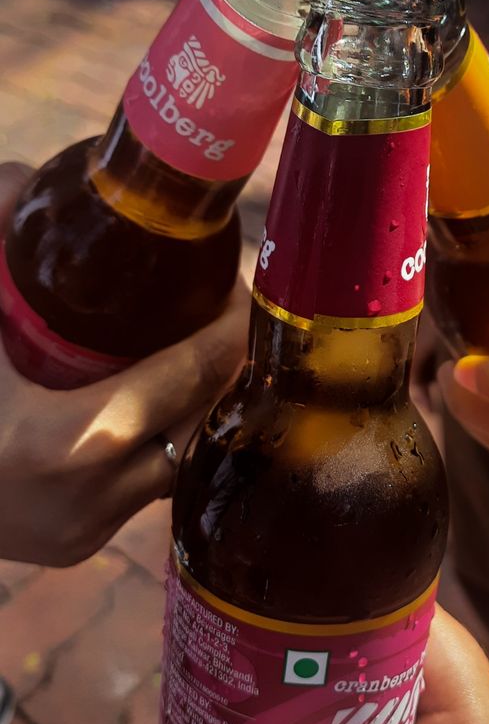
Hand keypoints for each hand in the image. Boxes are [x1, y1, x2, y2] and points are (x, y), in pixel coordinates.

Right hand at [0, 163, 248, 565]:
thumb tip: (22, 176)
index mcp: (65, 440)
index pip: (192, 373)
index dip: (229, 321)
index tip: (232, 280)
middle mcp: (92, 498)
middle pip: (202, 417)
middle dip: (221, 359)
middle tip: (215, 305)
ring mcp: (88, 531)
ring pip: (180, 458)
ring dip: (192, 403)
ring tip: (190, 347)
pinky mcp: (78, 547)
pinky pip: (145, 486)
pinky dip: (155, 440)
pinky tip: (149, 400)